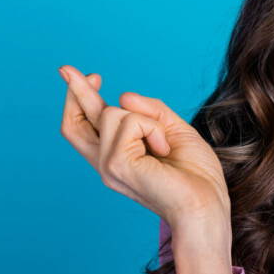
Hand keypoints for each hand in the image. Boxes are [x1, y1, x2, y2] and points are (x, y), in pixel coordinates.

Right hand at [57, 65, 230, 230]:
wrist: (206, 205)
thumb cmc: (196, 175)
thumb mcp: (175, 132)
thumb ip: (152, 112)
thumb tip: (123, 95)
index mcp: (119, 157)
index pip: (88, 128)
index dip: (83, 99)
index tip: (92, 76)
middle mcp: (106, 163)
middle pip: (74, 123)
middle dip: (75, 92)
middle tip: (67, 68)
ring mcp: (107, 165)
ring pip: (112, 112)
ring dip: (146, 118)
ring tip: (164, 145)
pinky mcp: (116, 164)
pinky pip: (130, 121)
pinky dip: (152, 127)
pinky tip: (164, 150)